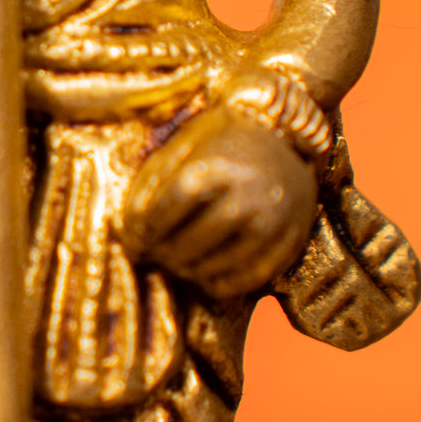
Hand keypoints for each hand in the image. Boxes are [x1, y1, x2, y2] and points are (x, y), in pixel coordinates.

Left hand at [123, 106, 317, 298]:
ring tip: (173, 260)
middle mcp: (249, 196)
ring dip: (186, 271)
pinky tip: (203, 270)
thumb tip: (131, 225)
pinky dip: (217, 283)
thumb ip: (156, 177)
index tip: (133, 237)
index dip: (145, 227)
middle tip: (150, 254)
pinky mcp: (289, 243)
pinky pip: (245, 281)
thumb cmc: (224, 139)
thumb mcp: (186, 141)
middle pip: (190, 243)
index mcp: (219, 166)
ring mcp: (273, 223)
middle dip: (162, 254)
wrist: (287, 138)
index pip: (170, 206)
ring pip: (215, 268)